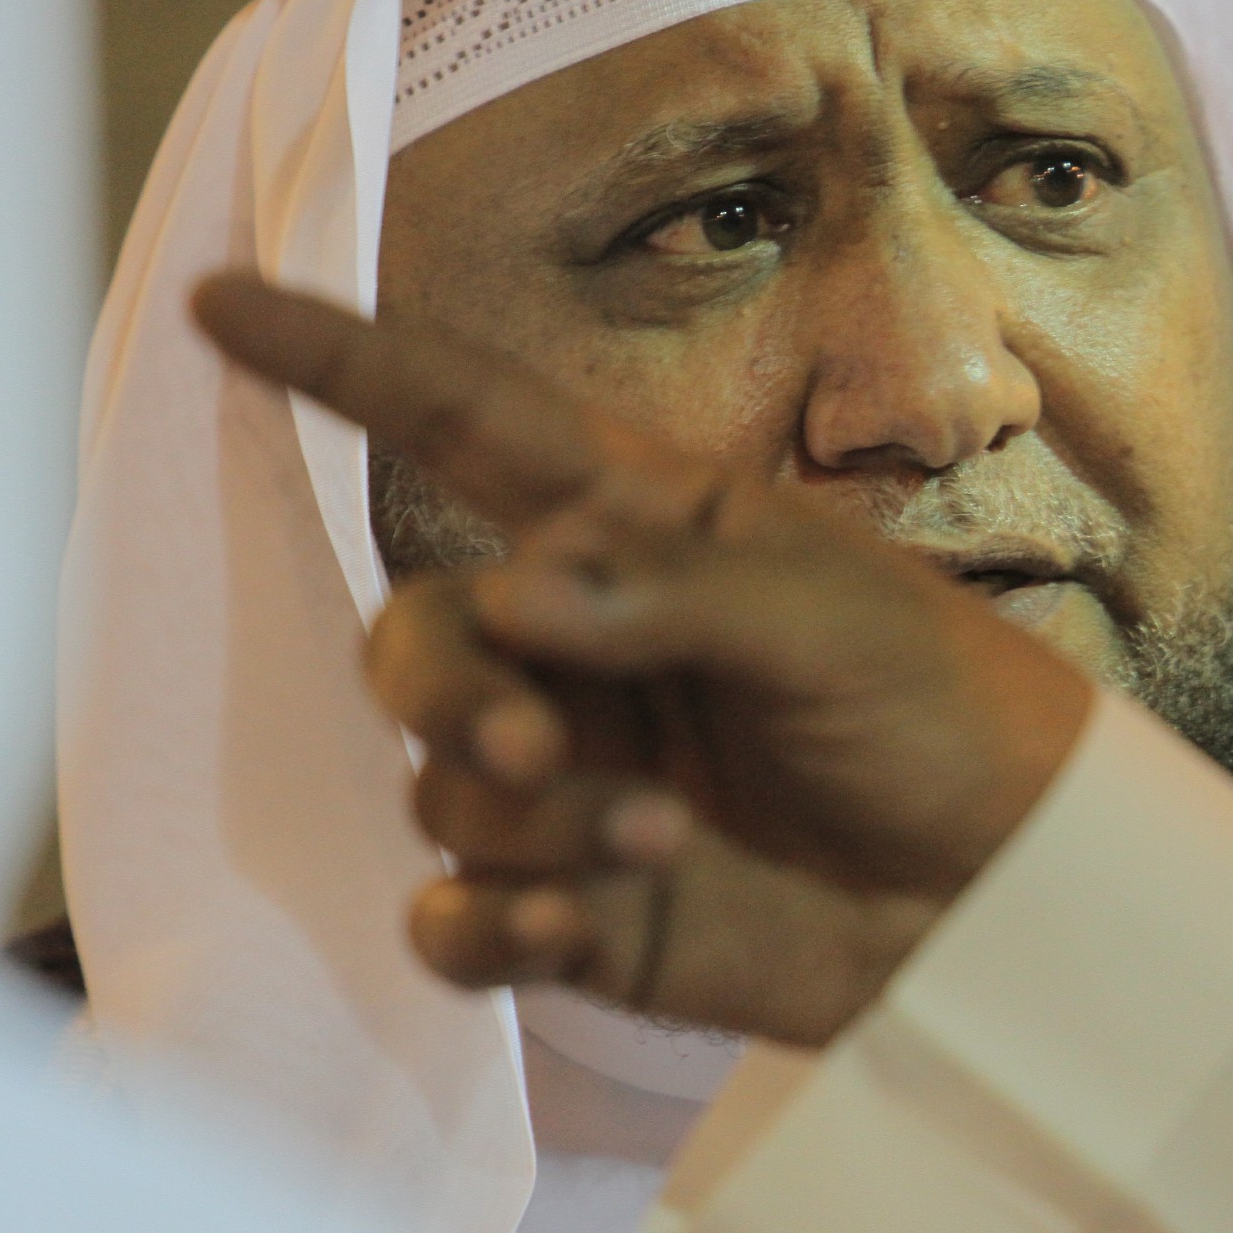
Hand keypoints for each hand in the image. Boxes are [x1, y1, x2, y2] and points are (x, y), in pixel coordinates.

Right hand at [192, 274, 1093, 1045]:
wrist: (1009, 894)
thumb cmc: (949, 712)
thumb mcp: (837, 615)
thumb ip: (671, 592)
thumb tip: (511, 597)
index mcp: (641, 532)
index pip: (466, 423)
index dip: (345, 362)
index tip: (223, 302)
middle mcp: (584, 648)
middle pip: (419, 637)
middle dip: (448, 690)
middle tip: (533, 745)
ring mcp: (576, 779)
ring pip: (446, 787)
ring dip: (534, 820)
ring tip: (669, 837)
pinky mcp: (580, 907)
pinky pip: (455, 920)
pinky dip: (484, 931)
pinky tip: (567, 931)